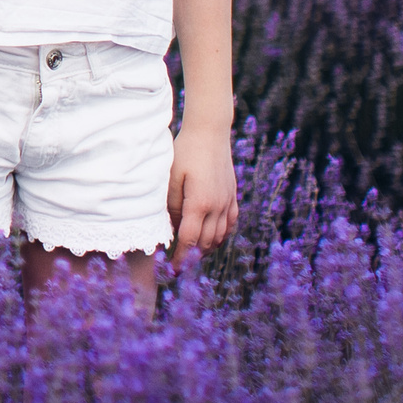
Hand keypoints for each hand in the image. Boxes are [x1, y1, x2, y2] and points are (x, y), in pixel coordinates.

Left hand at [167, 119, 238, 262]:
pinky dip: (221, 235)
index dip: (181, 258)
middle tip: (180, 265)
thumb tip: (173, 226)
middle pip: (206, 243)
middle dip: (193, 257)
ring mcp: (227, 201)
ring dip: (207, 248)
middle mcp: (217, 207)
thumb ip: (172, 204)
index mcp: (200, 204)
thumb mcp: (171, 177)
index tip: (173, 269)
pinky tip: (213, 238)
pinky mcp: (232, 195)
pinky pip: (230, 223)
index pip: (190, 240)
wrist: (211, 132)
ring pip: (220, 235)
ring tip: (192, 255)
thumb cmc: (185, 151)